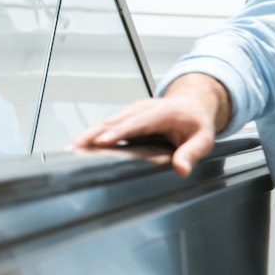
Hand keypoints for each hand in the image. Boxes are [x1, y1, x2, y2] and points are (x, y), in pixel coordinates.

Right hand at [71, 74, 230, 176]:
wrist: (193, 105)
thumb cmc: (197, 122)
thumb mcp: (204, 138)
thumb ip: (192, 153)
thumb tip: (181, 169)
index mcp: (162, 112)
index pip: (138, 123)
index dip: (119, 132)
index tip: (103, 141)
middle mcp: (143, 109)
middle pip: (116, 121)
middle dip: (95, 133)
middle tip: (75, 147)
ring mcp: (132, 112)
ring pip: (107, 122)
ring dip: (89, 134)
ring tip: (70, 149)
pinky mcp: (126, 118)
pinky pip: (108, 126)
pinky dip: (93, 135)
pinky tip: (79, 147)